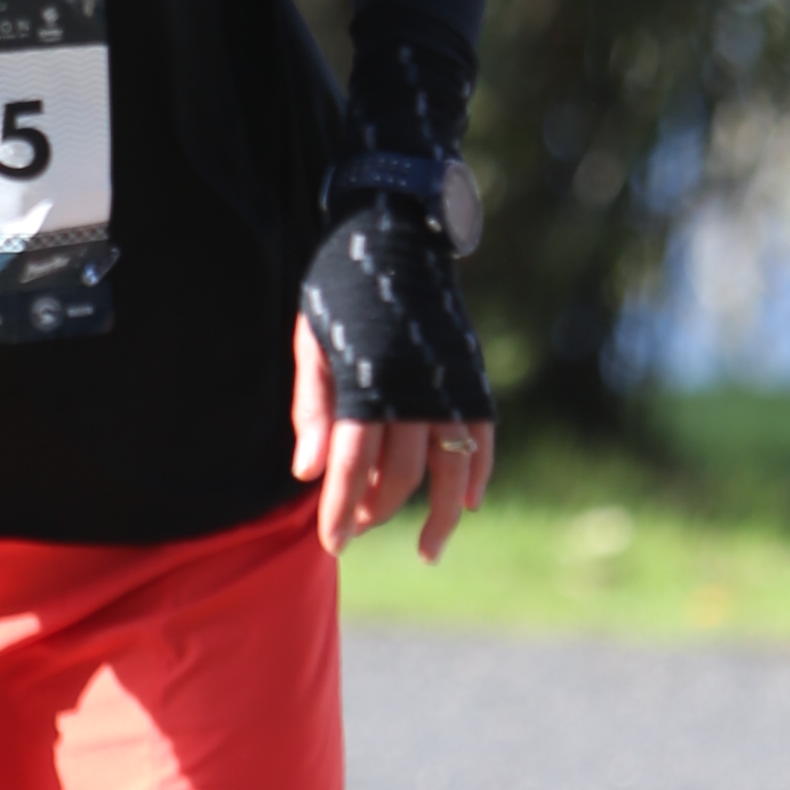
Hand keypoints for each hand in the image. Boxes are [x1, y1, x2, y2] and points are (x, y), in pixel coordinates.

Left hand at [293, 312, 491, 564]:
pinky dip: (478, 475)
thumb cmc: (340, 294)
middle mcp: (413, 392)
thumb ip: (313, 409)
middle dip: (377, 511)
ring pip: (451, 471)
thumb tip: (307, 474)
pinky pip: (482, 440)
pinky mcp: (472, 380)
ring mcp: (448, 388)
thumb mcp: (312, 344)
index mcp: (367, 384)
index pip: (353, 467)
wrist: (396, 237)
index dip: (342, 510)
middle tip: (356, 528)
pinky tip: (466, 504)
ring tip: (428, 551)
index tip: (333, 544)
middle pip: (400, 476)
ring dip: (439, 517)